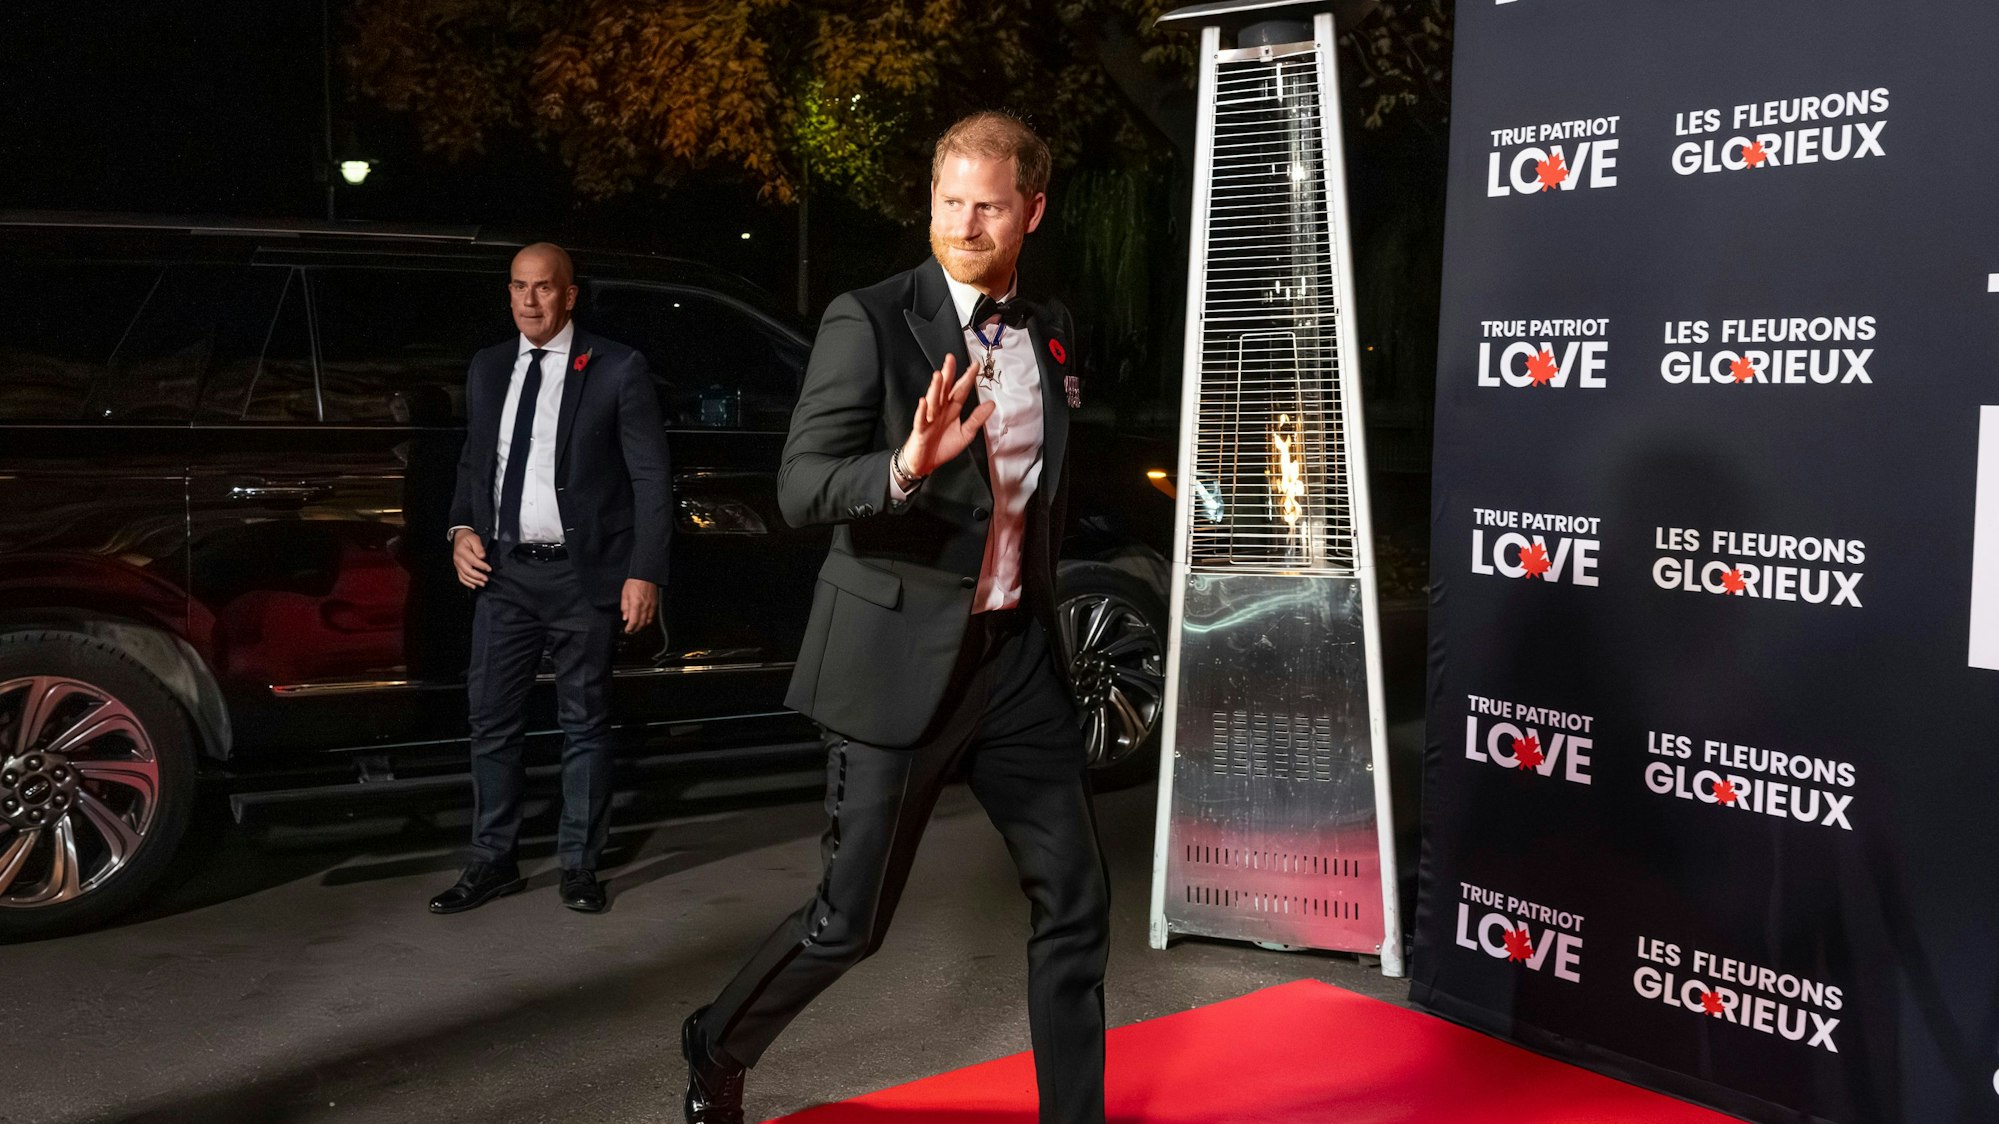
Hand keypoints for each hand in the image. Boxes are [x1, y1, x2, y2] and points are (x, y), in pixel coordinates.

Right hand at [452, 529, 490, 588]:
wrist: (459, 537)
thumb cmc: (468, 538)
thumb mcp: (474, 538)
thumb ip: (478, 547)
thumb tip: (482, 556)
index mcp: (462, 552)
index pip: (473, 561)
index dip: (482, 566)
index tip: (489, 569)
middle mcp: (458, 559)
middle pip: (468, 571)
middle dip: (478, 576)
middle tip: (486, 579)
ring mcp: (457, 565)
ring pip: (464, 576)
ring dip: (474, 581)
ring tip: (483, 584)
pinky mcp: (458, 568)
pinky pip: (461, 577)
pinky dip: (467, 583)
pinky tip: (474, 586)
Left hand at [621, 579, 657, 634]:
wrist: (645, 575)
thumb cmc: (634, 583)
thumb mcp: (624, 594)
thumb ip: (625, 607)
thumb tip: (625, 617)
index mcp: (636, 604)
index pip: (633, 621)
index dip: (630, 628)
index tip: (627, 630)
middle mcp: (644, 607)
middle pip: (641, 624)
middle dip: (635, 629)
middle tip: (631, 631)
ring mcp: (651, 606)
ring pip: (647, 621)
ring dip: (642, 626)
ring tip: (637, 627)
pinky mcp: (655, 604)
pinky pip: (652, 616)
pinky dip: (647, 621)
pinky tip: (644, 621)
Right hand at [900, 354, 994, 477]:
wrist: (925, 463)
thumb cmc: (942, 446)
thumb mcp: (965, 434)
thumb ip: (977, 419)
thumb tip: (991, 404)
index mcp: (951, 410)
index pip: (960, 391)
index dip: (967, 379)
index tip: (975, 366)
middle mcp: (940, 411)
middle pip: (944, 390)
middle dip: (948, 374)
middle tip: (950, 359)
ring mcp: (929, 419)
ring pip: (932, 401)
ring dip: (935, 388)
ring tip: (939, 376)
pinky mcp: (920, 430)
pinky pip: (921, 420)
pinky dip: (922, 411)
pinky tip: (924, 402)